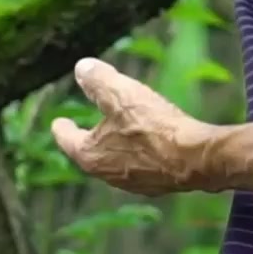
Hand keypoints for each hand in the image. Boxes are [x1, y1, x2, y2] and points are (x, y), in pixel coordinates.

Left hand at [50, 58, 213, 195]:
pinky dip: (139, 156)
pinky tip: (149, 148)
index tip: (58, 122)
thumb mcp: (120, 94)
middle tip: (87, 129)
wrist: (194, 158)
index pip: (68, 139)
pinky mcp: (156, 185)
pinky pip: (140, 168)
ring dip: (115, 148)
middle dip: (89, 140)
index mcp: (90, 155)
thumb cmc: (152, 126)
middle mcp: (107, 174)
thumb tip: (82, 68)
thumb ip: (97, 80)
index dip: (62, 128)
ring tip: (119, 135)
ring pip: (116, 163)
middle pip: (91, 154)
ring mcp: (133, 183)